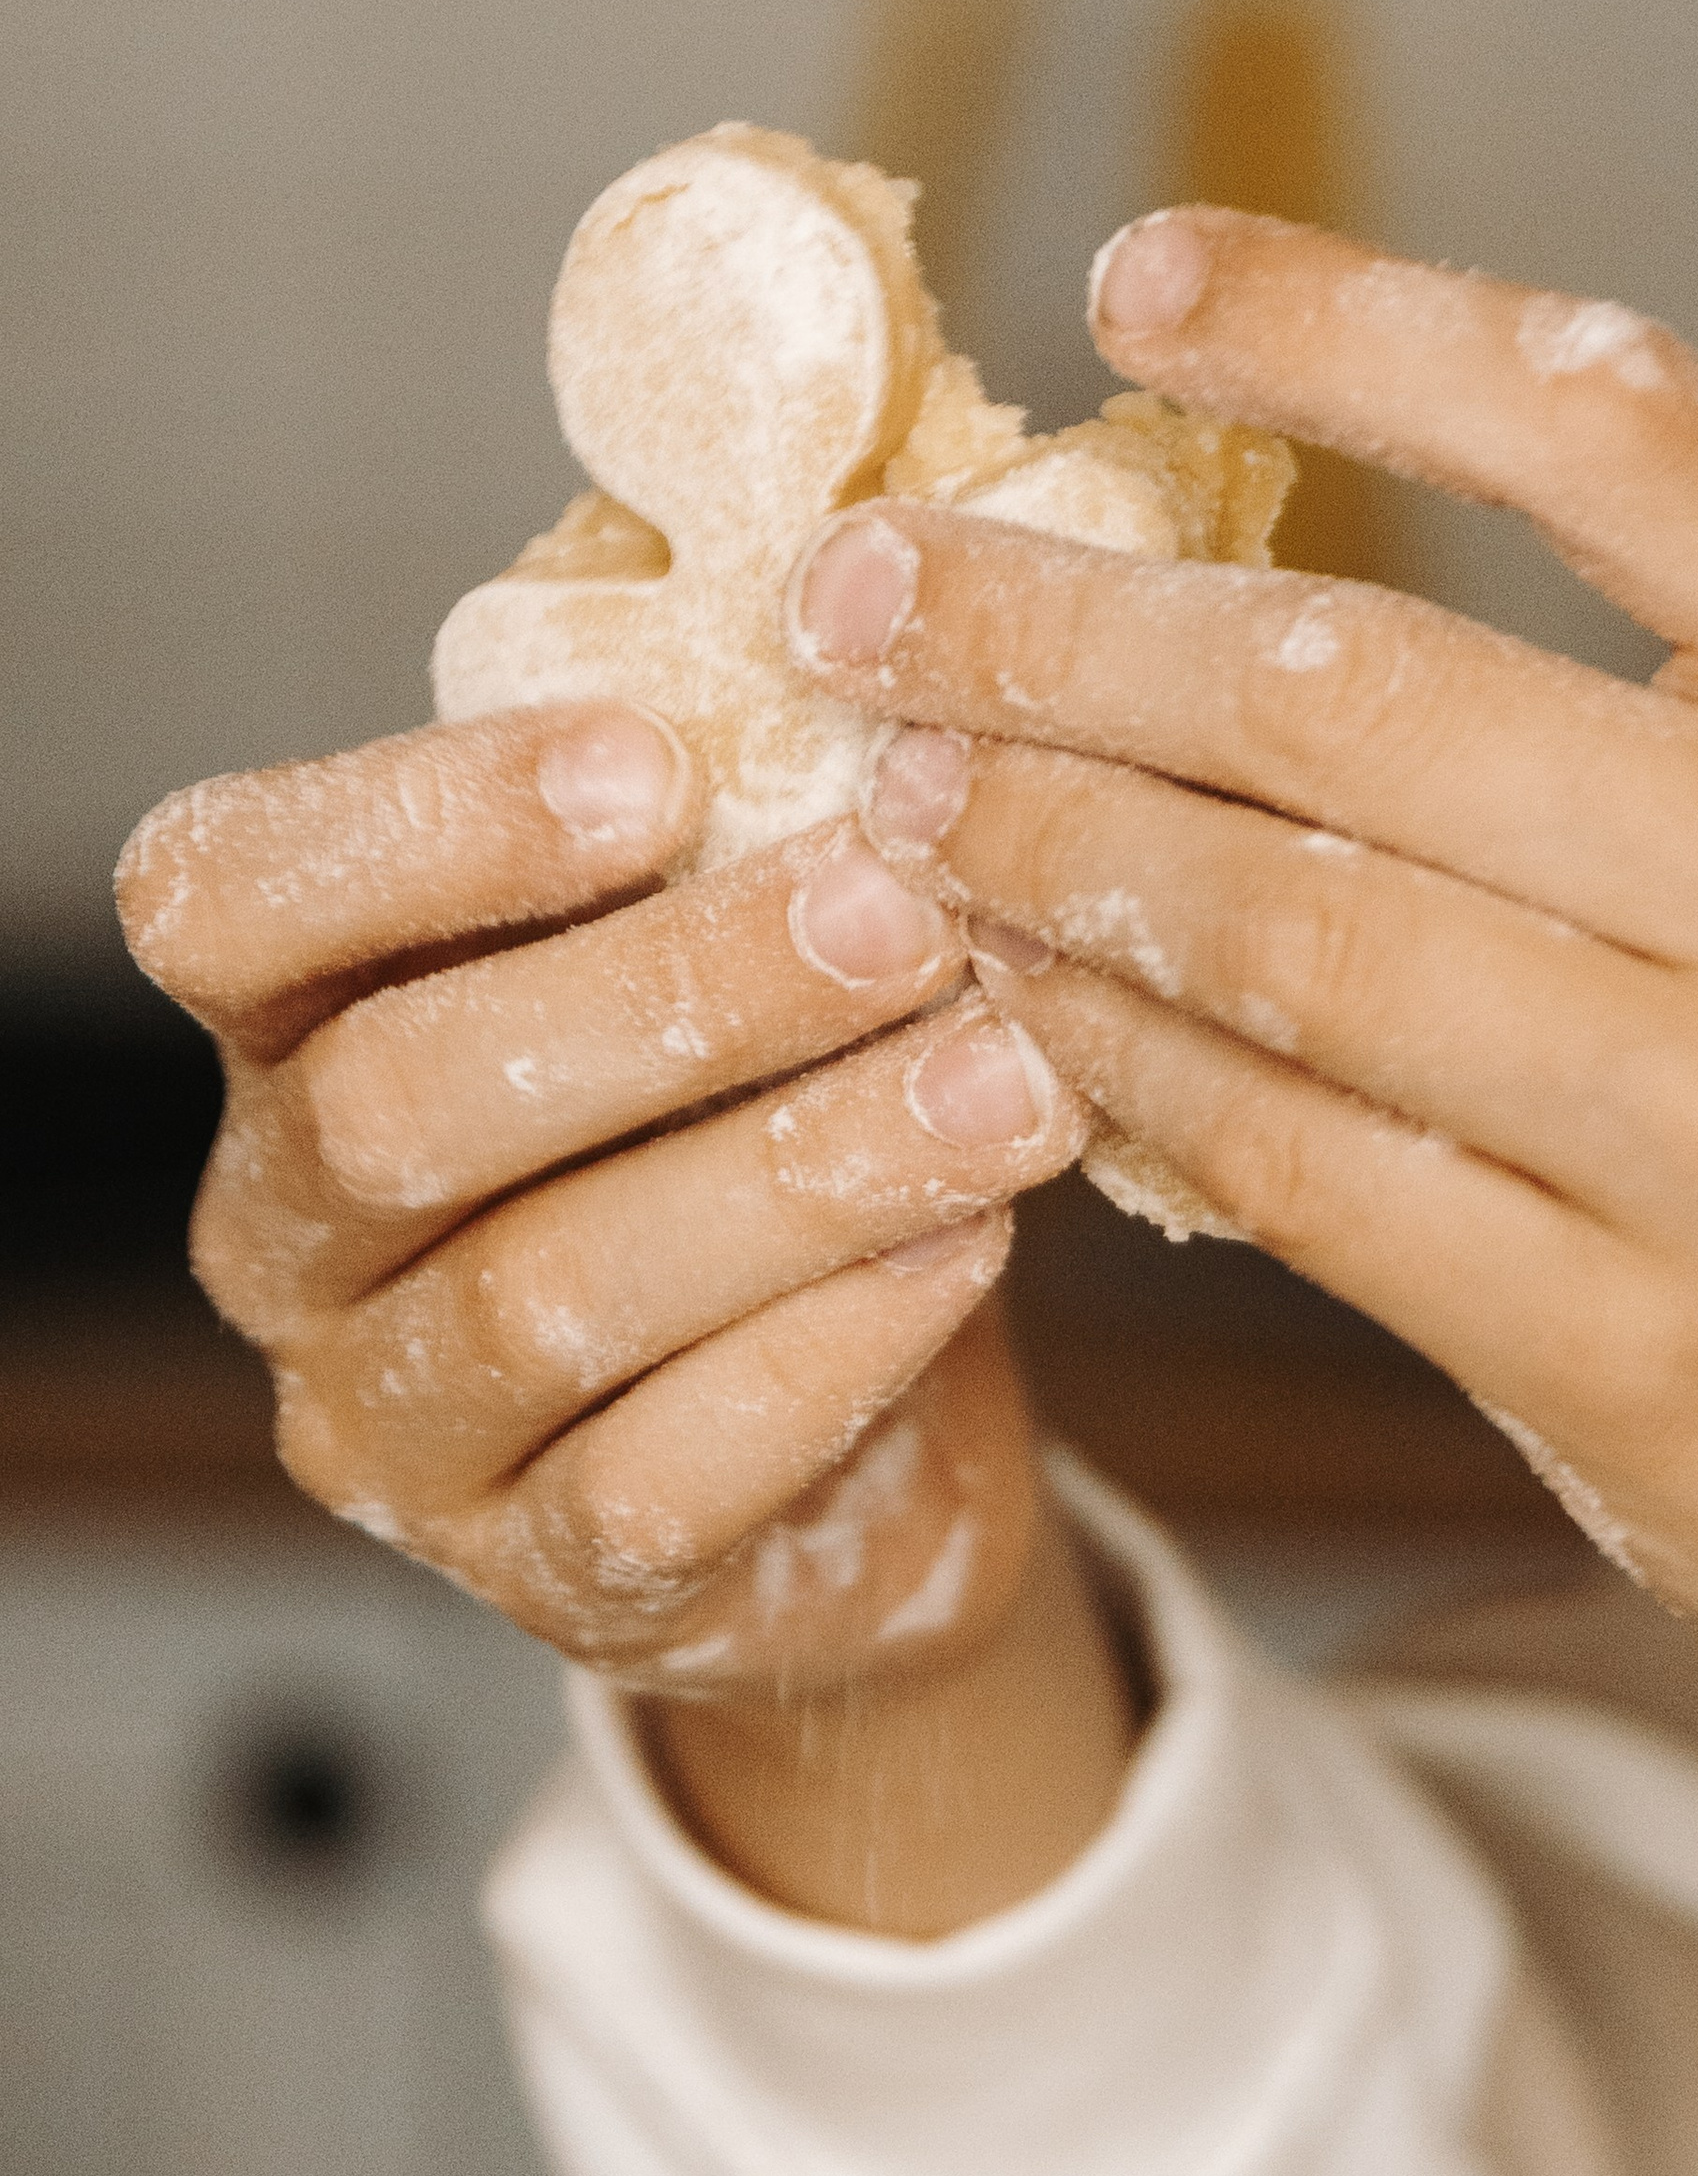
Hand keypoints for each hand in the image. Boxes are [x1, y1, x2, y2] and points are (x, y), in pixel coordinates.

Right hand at [118, 705, 1137, 1929]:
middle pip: (403, 1101)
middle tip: (893, 912)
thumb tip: (867, 598)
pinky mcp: (547, 1577)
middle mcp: (291, 1227)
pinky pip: (663, 1474)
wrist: (864, 1440)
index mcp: (290, 1022)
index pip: (221, 901)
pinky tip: (966, 1249)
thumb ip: (722, 804)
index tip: (656, 764)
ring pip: (547, 1294)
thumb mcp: (720, 941)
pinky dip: (828, 1352)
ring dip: (796, 1170)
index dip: (418, 827)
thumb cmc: (767, 1119)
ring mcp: (398, 1423)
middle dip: (668, 994)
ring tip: (998, 1084)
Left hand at [789, 209, 1697, 2011]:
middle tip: (868, 592)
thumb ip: (1666, 711)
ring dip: (1042, 847)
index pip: (1611, 416)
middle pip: (1363, 682)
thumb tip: (1245, 608)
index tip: (1131, 276)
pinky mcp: (1634, 1351)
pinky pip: (1286, 1162)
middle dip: (1059, 628)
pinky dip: (1110, 1071)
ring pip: (1284, 929)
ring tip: (895, 794)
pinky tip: (1008, 1015)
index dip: (1345, 319)